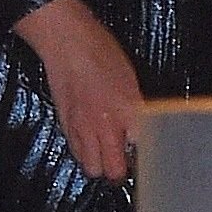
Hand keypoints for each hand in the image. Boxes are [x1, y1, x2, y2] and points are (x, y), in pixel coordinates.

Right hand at [14, 0, 141, 180]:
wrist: (67, 41)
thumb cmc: (99, 50)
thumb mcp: (130, 76)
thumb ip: (136, 107)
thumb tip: (141, 128)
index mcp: (127, 110)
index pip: (142, 150)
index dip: (145, 154)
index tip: (146, 152)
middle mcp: (104, 124)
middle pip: (114, 171)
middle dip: (122, 168)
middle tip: (125, 157)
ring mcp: (82, 127)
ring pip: (93, 168)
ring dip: (101, 164)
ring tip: (106, 151)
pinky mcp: (65, 125)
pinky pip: (76, 153)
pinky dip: (83, 152)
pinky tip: (89, 139)